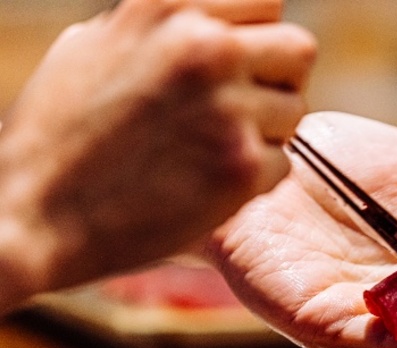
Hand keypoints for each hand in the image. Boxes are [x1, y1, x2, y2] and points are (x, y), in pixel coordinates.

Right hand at [0, 0, 314, 305]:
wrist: (33, 214)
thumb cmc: (59, 133)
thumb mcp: (97, 45)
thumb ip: (162, 27)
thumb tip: (208, 19)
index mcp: (169, 8)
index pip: (268, 3)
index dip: (261, 38)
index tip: (244, 67)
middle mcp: (204, 46)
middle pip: (299, 50)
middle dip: (278, 81)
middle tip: (243, 111)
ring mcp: (228, 107)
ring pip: (295, 111)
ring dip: (266, 133)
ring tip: (211, 150)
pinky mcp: (240, 166)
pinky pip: (282, 164)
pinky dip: (254, 179)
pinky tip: (208, 185)